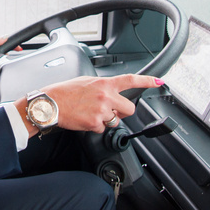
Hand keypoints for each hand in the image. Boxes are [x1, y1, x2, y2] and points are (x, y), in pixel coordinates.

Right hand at [15, 74, 164, 135]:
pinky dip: (95, 127)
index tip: (158, 82)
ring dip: (106, 120)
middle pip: (129, 109)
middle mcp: (106, 96)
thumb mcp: (86, 82)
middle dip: (122, 112)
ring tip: (90, 113)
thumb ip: (102, 87)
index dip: (147, 81)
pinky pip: (102, 129)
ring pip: (115, 121)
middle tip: (109, 110)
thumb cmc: (65, 92)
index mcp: (104, 83)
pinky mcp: (95, 123)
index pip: (130, 80)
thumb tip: (112, 93)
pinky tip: (84, 119)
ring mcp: (101, 110)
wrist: (50, 103)